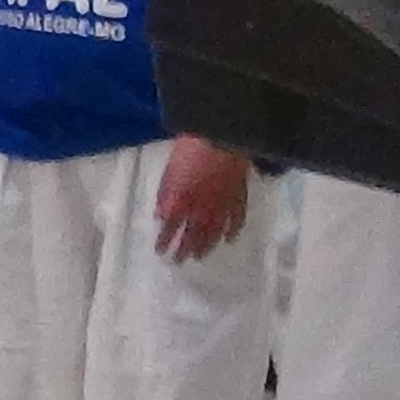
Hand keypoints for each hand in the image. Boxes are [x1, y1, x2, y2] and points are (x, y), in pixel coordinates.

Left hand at [157, 135, 255, 262]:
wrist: (224, 137)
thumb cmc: (191, 148)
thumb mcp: (169, 171)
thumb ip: (164, 195)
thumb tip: (160, 216)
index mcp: (181, 202)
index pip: (170, 228)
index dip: (164, 241)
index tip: (160, 252)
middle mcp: (202, 210)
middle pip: (192, 235)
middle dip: (184, 250)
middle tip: (179, 261)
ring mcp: (222, 206)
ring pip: (214, 232)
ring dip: (206, 245)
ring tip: (200, 256)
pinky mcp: (239, 199)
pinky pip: (236, 221)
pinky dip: (232, 231)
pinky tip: (229, 240)